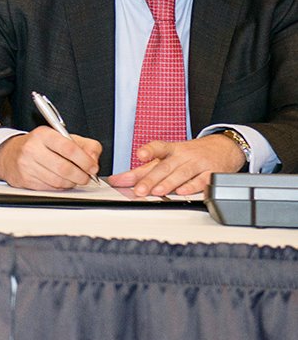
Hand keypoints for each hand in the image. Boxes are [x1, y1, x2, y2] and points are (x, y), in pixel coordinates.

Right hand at [0, 126, 101, 189]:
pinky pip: (50, 188)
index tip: (93, 167)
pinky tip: (61, 182)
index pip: (69, 148)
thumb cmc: (40, 145)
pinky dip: (60, 188)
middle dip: (81, 176)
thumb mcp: (63, 138)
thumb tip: (94, 159)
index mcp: (43, 134)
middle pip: (64, 168)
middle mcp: (32, 148)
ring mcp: (26, 165)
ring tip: (75, 179)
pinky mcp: (24, 180)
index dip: (85, 160)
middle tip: (86, 177)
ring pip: (58, 181)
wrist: (10, 154)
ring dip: (72, 183)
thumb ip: (85, 145)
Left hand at [107, 135, 245, 196]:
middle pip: (165, 166)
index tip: (140, 155)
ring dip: (169, 183)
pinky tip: (183, 192)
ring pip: (182, 173)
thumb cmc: (189, 155)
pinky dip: (192, 186)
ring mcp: (198, 163)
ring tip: (157, 192)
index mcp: (170, 150)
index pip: (158, 147)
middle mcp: (183, 155)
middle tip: (139, 190)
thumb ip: (142, 170)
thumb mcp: (166, 158)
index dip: (149, 150)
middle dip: (151, 178)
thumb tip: (118, 180)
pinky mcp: (211, 173)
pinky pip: (201, 180)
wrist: (223, 148)